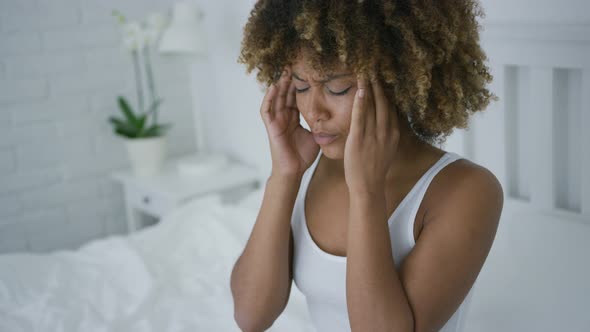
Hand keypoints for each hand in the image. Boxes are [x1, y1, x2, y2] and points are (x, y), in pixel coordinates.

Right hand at [260, 67, 319, 177]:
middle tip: (294, 64)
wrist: (293, 171)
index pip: (296, 97)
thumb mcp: (316, 135)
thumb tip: (336, 116)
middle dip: (289, 79)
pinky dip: (269, 98)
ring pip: (276, 98)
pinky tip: (274, 87)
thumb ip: (321, 124)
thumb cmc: (303, 156)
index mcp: (294, 118)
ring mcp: (276, 121)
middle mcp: (284, 117)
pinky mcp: (271, 127)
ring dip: (279, 84)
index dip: (300, 85)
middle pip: (285, 94)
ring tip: (284, 71)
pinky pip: (267, 110)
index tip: (307, 71)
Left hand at [344, 76, 400, 194]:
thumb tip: (385, 121)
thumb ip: (386, 133)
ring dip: (369, 88)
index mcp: (393, 133)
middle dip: (380, 85)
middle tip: (375, 67)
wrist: (368, 187)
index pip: (391, 107)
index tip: (384, 77)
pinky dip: (360, 102)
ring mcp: (373, 136)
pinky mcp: (359, 140)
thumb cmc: (374, 169)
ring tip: (366, 72)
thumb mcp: (386, 149)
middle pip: (384, 103)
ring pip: (372, 106)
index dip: (387, 91)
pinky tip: (359, 90)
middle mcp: (386, 132)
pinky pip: (360, 117)